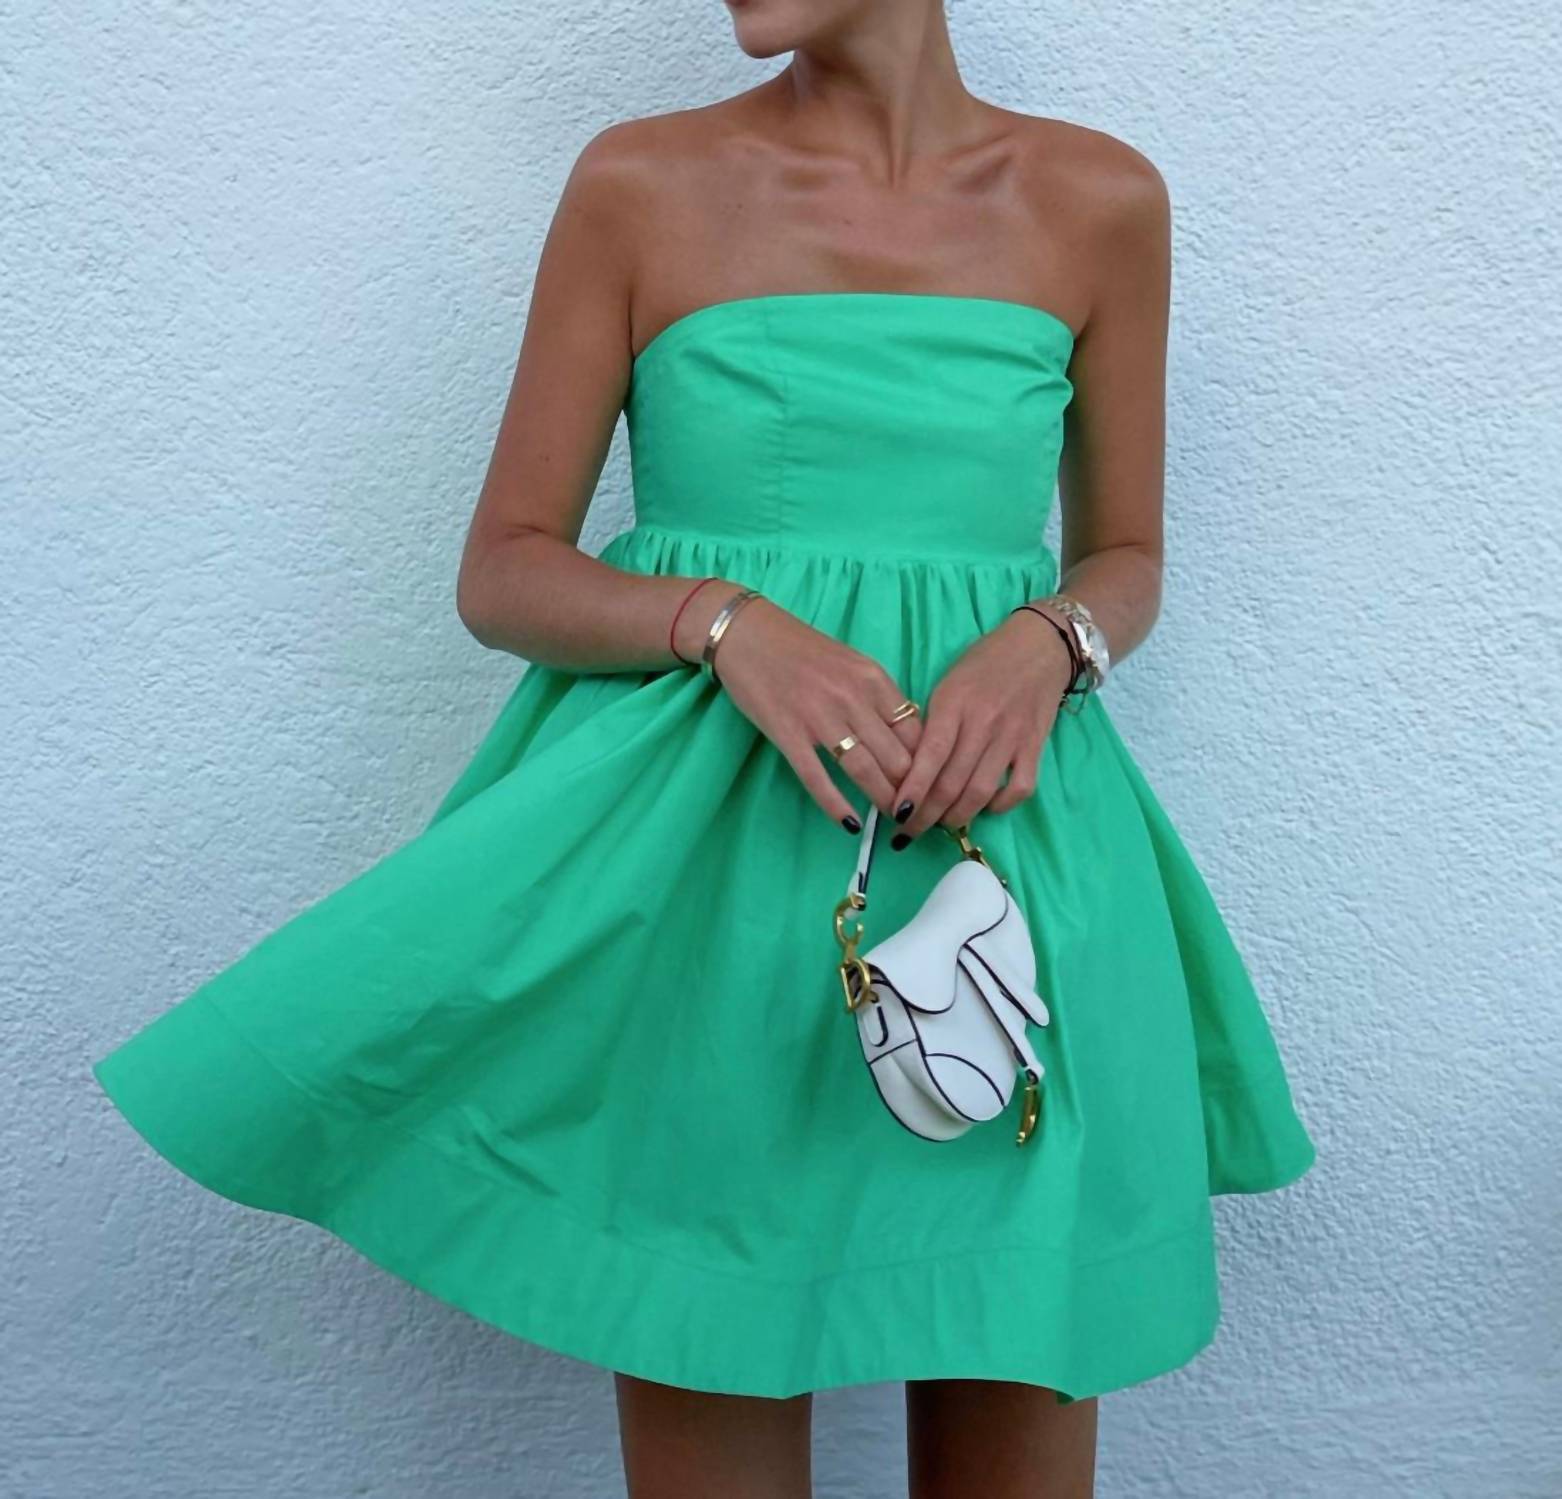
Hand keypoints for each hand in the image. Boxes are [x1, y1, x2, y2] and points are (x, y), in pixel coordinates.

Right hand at [678, 584, 922, 830]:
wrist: (747, 634)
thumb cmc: (801, 649)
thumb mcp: (851, 663)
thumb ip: (878, 697)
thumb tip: (906, 737)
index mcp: (873, 678)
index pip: (915, 731)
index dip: (928, 764)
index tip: (931, 784)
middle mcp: (852, 698)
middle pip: (895, 756)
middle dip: (910, 789)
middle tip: (917, 811)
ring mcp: (819, 717)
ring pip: (864, 770)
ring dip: (883, 800)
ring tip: (893, 819)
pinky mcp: (788, 733)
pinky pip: (817, 777)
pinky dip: (836, 804)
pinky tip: (850, 823)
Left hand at [888, 609, 1074, 843]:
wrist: (1039, 646)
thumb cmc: (983, 664)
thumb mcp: (947, 685)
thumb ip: (932, 724)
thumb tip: (911, 769)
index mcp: (953, 704)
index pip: (929, 757)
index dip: (913, 791)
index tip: (897, 814)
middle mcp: (982, 723)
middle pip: (951, 783)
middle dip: (927, 815)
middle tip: (910, 833)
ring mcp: (1011, 737)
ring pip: (981, 791)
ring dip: (958, 816)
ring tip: (941, 826)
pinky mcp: (1035, 746)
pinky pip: (1020, 788)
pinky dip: (1001, 805)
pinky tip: (985, 807)